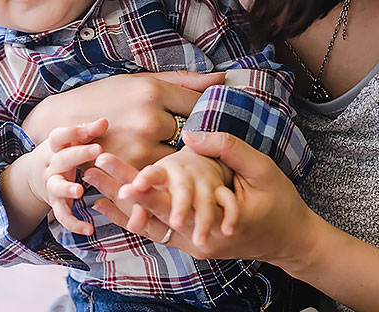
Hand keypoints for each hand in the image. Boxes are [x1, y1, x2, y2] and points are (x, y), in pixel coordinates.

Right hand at [22, 71, 224, 168]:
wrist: (60, 124)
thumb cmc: (102, 98)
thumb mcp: (138, 81)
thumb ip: (182, 81)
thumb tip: (221, 77)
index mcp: (152, 92)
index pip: (198, 104)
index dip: (205, 113)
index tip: (202, 118)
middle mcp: (148, 119)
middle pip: (192, 134)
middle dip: (195, 139)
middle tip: (193, 142)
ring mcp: (139, 148)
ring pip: (179, 159)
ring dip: (182, 160)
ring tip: (179, 159)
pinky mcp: (129, 171)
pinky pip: (160, 177)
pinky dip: (165, 176)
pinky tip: (162, 174)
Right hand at [29, 119, 107, 235]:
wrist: (32, 177)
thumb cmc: (59, 154)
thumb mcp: (68, 142)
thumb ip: (86, 132)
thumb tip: (105, 121)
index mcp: (54, 148)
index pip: (60, 136)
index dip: (74, 131)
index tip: (94, 128)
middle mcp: (51, 166)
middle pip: (62, 159)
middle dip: (79, 154)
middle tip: (97, 149)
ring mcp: (51, 186)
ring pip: (56, 187)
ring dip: (67, 188)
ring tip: (79, 191)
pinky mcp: (55, 204)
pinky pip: (63, 215)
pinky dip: (74, 224)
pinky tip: (89, 230)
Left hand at [86, 131, 316, 266]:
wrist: (291, 242)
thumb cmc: (280, 203)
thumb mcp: (261, 170)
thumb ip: (226, 149)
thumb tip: (190, 134)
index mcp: (211, 215)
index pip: (165, 195)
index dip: (134, 178)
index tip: (107, 160)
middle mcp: (195, 235)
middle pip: (146, 208)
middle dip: (115, 187)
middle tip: (87, 167)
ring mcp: (190, 243)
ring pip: (145, 222)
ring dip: (117, 203)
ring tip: (88, 183)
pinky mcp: (188, 243)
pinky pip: (153, 229)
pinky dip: (131, 216)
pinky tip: (108, 204)